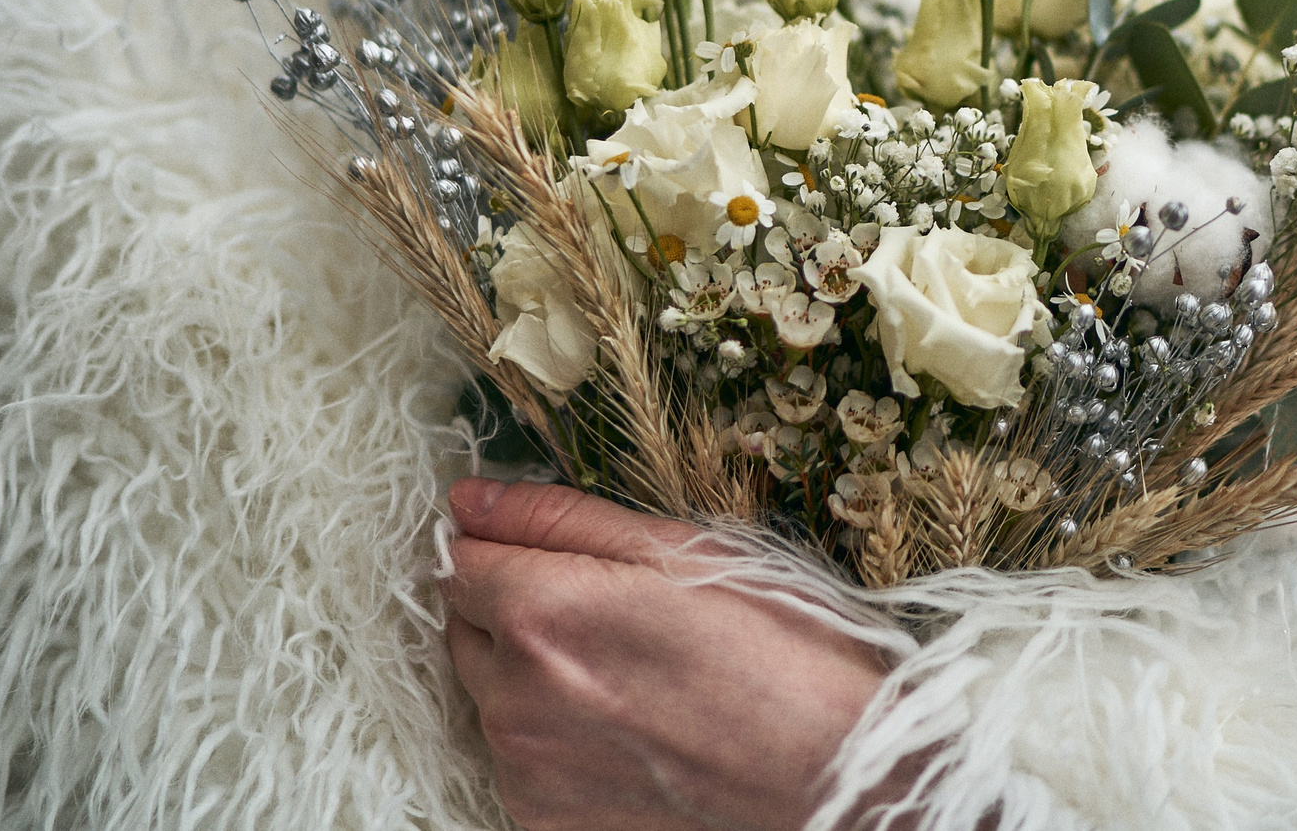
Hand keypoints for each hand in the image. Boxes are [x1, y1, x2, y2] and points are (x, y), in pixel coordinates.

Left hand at [442, 478, 886, 830]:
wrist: (837, 781)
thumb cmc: (783, 656)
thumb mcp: (684, 553)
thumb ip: (561, 518)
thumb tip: (470, 498)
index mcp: (543, 613)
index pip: (459, 559)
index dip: (501, 546)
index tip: (552, 554)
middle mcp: (515, 698)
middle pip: (466, 629)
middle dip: (516, 610)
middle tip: (612, 616)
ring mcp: (527, 773)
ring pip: (493, 699)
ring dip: (536, 680)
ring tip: (636, 680)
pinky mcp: (545, 825)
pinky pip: (520, 765)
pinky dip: (556, 744)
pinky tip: (631, 732)